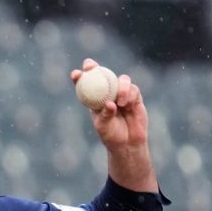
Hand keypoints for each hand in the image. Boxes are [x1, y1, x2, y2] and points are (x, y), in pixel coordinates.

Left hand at [71, 58, 156, 191]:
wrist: (128, 143)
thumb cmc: (111, 135)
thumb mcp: (104, 127)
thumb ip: (105, 115)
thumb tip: (109, 103)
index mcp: (95, 99)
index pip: (86, 84)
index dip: (80, 76)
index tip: (76, 74)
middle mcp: (108, 93)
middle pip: (102, 74)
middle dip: (95, 68)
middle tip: (90, 67)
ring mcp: (122, 94)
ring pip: (121, 80)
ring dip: (120, 87)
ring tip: (119, 102)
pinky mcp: (135, 97)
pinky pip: (133, 89)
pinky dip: (129, 94)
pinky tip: (127, 105)